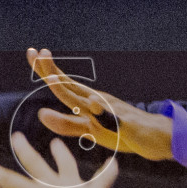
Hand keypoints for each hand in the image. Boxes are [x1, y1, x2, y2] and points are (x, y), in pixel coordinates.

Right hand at [0, 133, 117, 187]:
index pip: (13, 183)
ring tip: (56, 143)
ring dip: (61, 154)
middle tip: (17, 136)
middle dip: (25, 151)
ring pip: (67, 166)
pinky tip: (113, 162)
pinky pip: (102, 181)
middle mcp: (56, 186)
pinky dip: (108, 172)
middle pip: (37, 165)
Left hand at [27, 49, 174, 161]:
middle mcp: (96, 101)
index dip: (46, 69)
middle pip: (69, 86)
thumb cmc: (120, 130)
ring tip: (52, 80)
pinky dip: (103, 112)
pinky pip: (113, 118)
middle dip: (51, 71)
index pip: (62, 83)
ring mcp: (111, 111)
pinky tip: (93, 104)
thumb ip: (66, 123)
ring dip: (69, 91)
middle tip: (36, 53)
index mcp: (87, 100)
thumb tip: (40, 114)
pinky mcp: (125, 124)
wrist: (155, 135)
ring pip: (87, 100)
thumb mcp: (89, 129)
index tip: (31, 52)